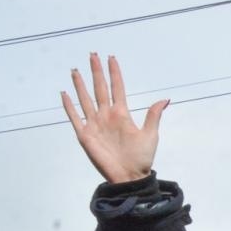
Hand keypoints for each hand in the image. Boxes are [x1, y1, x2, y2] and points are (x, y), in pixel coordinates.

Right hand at [60, 54, 167, 182]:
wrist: (130, 176)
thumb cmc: (141, 158)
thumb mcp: (150, 134)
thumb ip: (153, 115)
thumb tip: (165, 99)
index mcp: (121, 114)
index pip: (116, 88)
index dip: (114, 74)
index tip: (111, 58)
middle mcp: (106, 116)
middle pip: (99, 88)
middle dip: (96, 72)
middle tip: (92, 55)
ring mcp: (95, 124)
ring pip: (85, 99)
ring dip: (80, 85)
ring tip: (76, 70)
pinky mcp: (85, 135)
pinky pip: (75, 117)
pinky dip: (69, 106)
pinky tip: (65, 94)